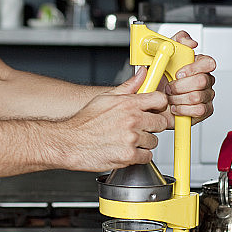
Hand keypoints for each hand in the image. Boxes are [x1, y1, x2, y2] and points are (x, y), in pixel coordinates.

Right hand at [51, 68, 169, 171]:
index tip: (155, 110)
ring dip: (144, 143)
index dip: (159, 106)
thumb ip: (128, 86)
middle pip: (161, 123)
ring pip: (154, 141)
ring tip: (128, 141)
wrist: (70, 142)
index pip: (160, 100)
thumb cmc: (85, 122)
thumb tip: (142, 74)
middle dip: (152, 126)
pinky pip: (146, 156)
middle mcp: (132, 120)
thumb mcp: (105, 98)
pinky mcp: (129, 155)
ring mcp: (131, 138)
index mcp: (128, 103)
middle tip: (139, 128)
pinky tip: (126, 151)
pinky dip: (139, 156)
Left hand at [162, 31, 215, 125]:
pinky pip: (199, 110)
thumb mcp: (162, 54)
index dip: (193, 68)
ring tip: (170, 97)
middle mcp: (205, 80)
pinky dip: (183, 109)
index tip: (178, 73)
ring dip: (178, 98)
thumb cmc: (159, 79)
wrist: (153, 101)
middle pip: (201, 81)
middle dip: (180, 86)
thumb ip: (176, 42)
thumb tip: (189, 42)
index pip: (208, 62)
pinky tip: (175, 106)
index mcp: (198, 65)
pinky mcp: (204, 110)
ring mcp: (206, 95)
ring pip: (197, 97)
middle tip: (168, 87)